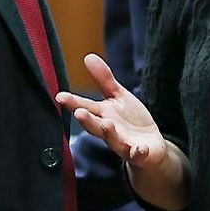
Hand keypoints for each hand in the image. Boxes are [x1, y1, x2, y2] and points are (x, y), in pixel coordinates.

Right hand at [56, 54, 167, 169]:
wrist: (150, 148)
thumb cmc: (130, 121)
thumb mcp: (118, 96)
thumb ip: (103, 79)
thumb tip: (88, 56)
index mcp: (103, 115)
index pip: (86, 107)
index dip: (72, 102)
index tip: (59, 96)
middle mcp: (109, 131)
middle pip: (95, 125)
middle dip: (87, 120)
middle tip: (79, 112)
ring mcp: (123, 144)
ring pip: (114, 140)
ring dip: (110, 134)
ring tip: (106, 124)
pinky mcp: (140, 154)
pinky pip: (138, 155)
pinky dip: (138, 152)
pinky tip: (139, 148)